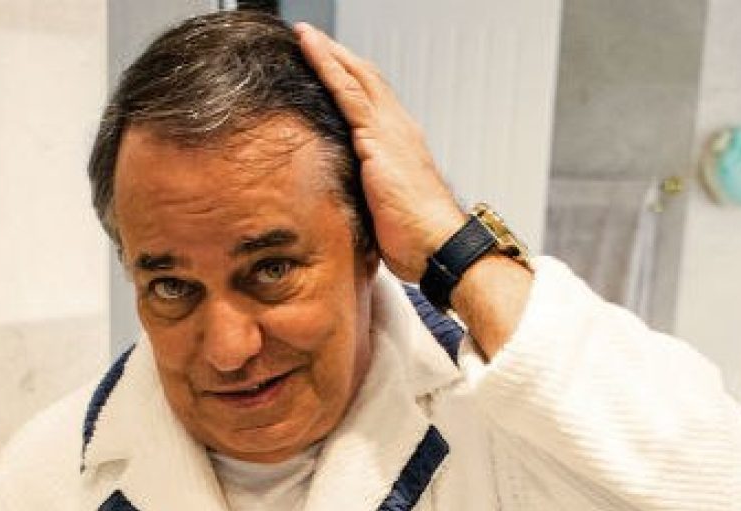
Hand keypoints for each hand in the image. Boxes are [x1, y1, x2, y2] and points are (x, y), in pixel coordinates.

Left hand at [295, 23, 465, 281]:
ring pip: (354, 77)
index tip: (329, 65)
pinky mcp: (376, 138)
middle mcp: (397, 128)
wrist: (436, 245)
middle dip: (339, 57)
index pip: (373, 101)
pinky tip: (310, 50)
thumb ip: (368, 193)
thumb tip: (348, 200)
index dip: (351, 80)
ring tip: (305, 35)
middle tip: (311, 38)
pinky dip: (327, 67)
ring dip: (328, 52)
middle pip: (365, 79)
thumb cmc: (415, 238)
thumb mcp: (385, 210)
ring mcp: (389, 130)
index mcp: (400, 144)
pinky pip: (347, 92)